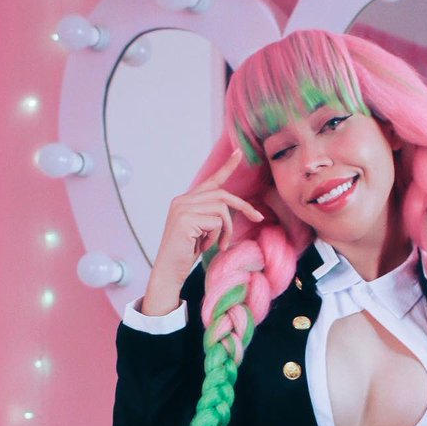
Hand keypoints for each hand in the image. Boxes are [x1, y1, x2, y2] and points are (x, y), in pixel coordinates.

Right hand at [143, 150, 263, 314]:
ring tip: (218, 244)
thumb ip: (210, 216)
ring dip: (226, 229)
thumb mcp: (200, 231)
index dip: (227, 167)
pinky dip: (216, 236)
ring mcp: (183, 209)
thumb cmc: (184, 254)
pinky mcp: (186, 220)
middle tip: (258, 217)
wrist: (168, 272)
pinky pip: (216, 222)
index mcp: (184, 200)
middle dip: (243, 207)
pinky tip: (203, 246)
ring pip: (221, 209)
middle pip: (222, 195)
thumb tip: (229, 209)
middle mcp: (182, 200)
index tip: (239, 153)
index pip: (210, 181)